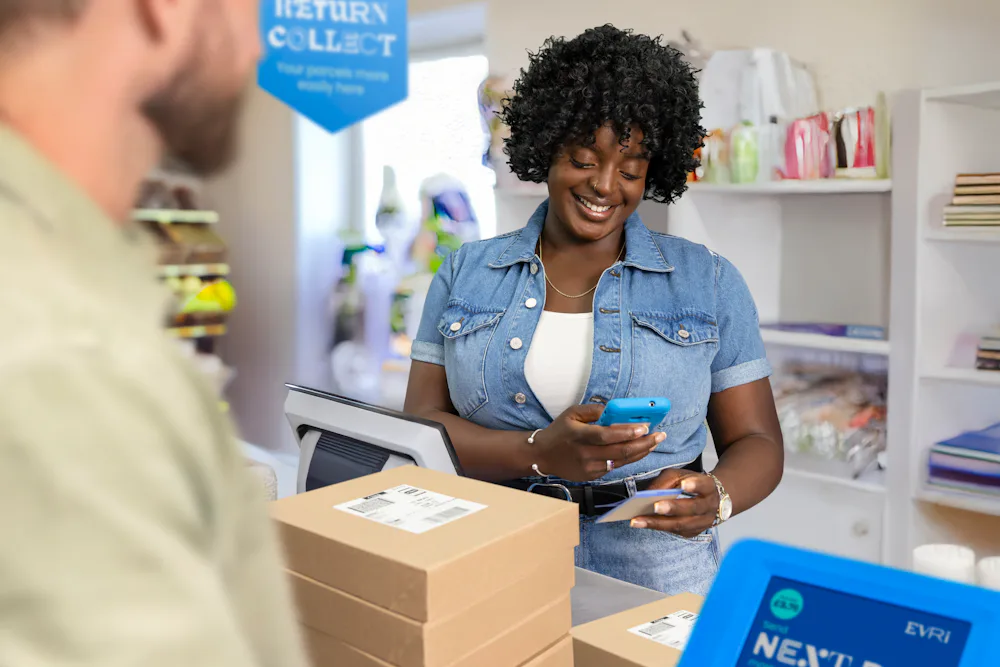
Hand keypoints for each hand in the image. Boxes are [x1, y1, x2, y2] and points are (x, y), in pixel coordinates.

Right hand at [532, 404, 665, 481]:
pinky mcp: (592, 476)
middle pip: (620, 451)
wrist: (543, 456)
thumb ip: (594, 411)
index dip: (627, 432)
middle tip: (659, 435)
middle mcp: (585, 454)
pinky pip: (615, 466)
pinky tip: (639, 450)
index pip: (607, 436)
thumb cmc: (559, 432)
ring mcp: (590, 467)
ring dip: (641, 451)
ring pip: (621, 461)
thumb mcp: (572, 413)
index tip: (645, 427)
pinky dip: (628, 458)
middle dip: (644, 443)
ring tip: (654, 442)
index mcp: (579, 435)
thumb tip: (615, 411)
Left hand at [630, 469, 718, 537]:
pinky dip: (658, 527)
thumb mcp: (679, 475)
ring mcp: (703, 522)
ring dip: (658, 523)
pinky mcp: (693, 532)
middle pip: (693, 508)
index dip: (695, 485)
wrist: (708, 499)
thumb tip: (648, 493)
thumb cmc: (689, 483)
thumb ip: (666, 481)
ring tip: (638, 520)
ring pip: (681, 525)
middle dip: (673, 508)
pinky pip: (674, 531)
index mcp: (709, 487)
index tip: (683, 484)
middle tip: (655, 507)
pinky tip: (642, 524)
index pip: (704, 485)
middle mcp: (709, 506)